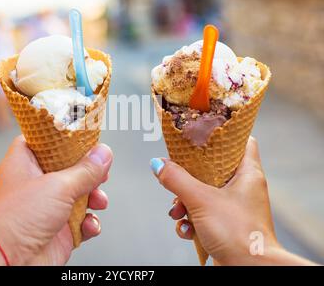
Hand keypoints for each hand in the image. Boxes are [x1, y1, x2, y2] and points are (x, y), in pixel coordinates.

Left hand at [0, 136, 112, 264]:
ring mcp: (47, 208)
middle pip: (69, 168)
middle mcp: (36, 184)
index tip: (85, 136)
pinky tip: (89, 224)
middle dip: (89, 172)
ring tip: (98, 201)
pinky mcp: (58, 230)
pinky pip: (81, 222)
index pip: (44, 140)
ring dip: (94, 198)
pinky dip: (89, 223)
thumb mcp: (58, 186)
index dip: (64, 137)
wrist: (6, 261)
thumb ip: (85, 170)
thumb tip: (103, 154)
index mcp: (26, 163)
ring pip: (79, 195)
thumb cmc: (14, 220)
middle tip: (100, 172)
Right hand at [151, 137, 314, 264]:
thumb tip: (157, 164)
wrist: (248, 271)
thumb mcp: (200, 200)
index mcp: (248, 174)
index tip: (200, 134)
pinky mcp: (225, 225)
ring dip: (184, 202)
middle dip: (188, 178)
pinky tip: (187, 230)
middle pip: (212, 169)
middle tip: (176, 179)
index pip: (240, 141)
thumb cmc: (237, 233)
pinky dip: (190, 221)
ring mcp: (234, 207)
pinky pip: (202, 214)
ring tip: (178, 212)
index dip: (222, 135)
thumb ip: (177, 179)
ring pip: (203, 193)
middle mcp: (243, 188)